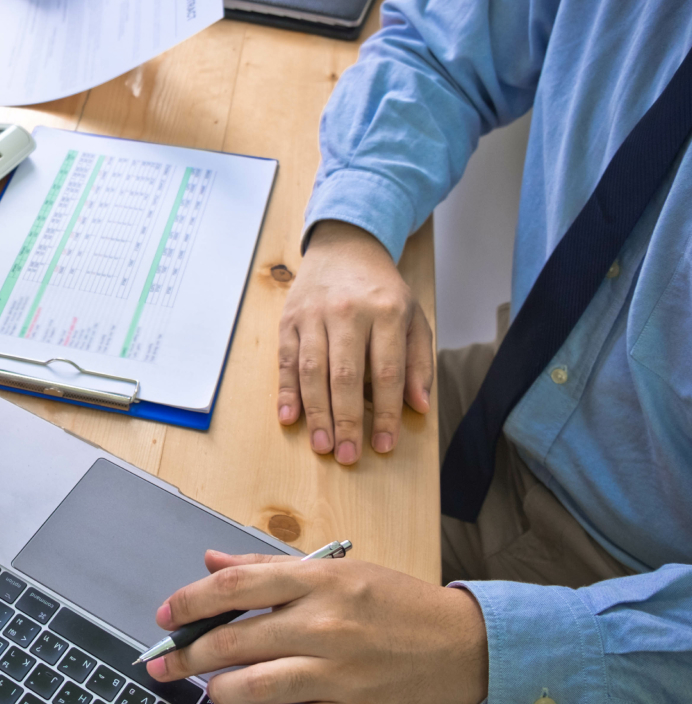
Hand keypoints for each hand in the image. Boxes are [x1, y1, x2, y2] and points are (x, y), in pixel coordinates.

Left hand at [145, 551, 487, 703]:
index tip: (165, 617)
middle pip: (233, 641)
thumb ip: (268, 568)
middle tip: (165, 665)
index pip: (235, 587)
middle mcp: (325, 625)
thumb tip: (211, 562)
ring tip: (217, 691)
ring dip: (221, 693)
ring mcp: (340, 673)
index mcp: (318, 581)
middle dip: (187, 656)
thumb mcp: (337, 571)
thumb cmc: (396, 605)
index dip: (188, 602)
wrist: (464, 646)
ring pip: (253, 688)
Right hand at [278, 221, 432, 464]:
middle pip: (345, 375)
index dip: (385, 412)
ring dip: (315, 413)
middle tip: (347, 455)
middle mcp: (347, 312)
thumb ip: (419, 362)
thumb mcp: (413, 317)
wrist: (344, 247)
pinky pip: (285, 360)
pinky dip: (286, 391)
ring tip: (321, 446)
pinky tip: (289, 418)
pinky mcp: (289, 319)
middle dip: (345, 420)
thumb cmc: (381, 290)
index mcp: (386, 311)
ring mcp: (314, 315)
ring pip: (312, 371)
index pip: (387, 371)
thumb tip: (417, 406)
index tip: (384, 444)